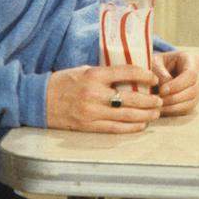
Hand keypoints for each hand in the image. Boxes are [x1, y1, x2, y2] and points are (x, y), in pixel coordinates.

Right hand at [46, 64, 160, 132]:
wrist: (38, 100)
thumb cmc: (63, 82)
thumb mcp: (83, 70)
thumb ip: (105, 74)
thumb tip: (130, 75)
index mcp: (94, 75)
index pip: (126, 72)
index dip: (144, 75)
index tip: (154, 78)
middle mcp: (94, 94)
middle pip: (130, 98)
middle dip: (149, 100)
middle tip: (160, 100)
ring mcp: (91, 112)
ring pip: (126, 115)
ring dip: (144, 115)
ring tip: (155, 113)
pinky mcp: (88, 126)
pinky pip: (114, 128)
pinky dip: (131, 127)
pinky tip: (141, 125)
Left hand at [151, 51, 198, 116]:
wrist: (158, 70)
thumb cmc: (156, 64)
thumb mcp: (155, 63)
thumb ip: (160, 73)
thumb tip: (166, 90)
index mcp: (192, 59)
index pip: (191, 74)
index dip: (177, 85)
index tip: (162, 91)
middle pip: (193, 89)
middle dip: (175, 98)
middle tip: (158, 101)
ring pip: (192, 101)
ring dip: (174, 106)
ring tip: (158, 106)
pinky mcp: (194, 99)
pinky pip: (188, 108)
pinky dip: (174, 110)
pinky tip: (162, 110)